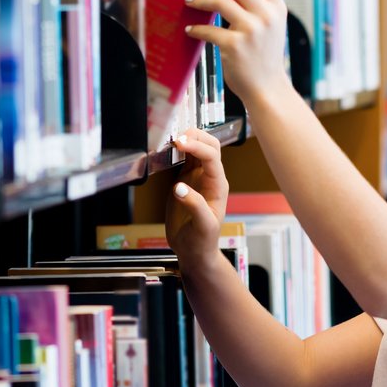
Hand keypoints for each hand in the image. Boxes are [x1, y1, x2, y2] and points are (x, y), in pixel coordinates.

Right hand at [166, 128, 229, 267]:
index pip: (211, 157)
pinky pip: (185, 158)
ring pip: (198, 149)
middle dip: (195, 136)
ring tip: (170, 138)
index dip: (197, 147)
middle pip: (210, 145)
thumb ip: (194, 205)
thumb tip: (179, 188)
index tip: (180, 143)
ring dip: (187, 139)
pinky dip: (178, 150)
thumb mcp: (202, 226)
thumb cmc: (202, 241)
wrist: (194, 251)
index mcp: (218, 186)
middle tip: (175, 137)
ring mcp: (198, 177)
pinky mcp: (185, 180)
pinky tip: (168, 148)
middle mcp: (210, 178)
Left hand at [185, 0, 291, 106]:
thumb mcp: (271, 26)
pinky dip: (196, 28)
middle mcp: (266, 16)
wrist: (268, 88)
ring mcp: (251, 31)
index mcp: (276, 7)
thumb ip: (257, 5)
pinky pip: (208, 29)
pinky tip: (191, 28)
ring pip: (220, 1)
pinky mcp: (235, 46)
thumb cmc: (264, 56)